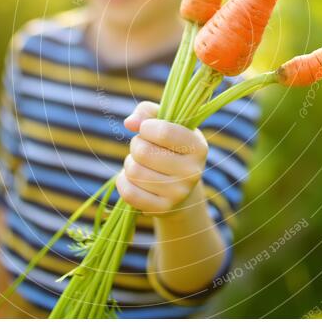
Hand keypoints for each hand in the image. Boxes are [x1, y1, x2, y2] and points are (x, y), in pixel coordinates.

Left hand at [117, 101, 207, 216]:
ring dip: (129, 163)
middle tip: (143, 148)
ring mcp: (179, 193)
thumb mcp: (166, 123)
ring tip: (140, 163)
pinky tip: (132, 178)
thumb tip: (129, 123)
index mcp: (198, 147)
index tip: (146, 128)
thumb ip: (147, 112)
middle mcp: (193, 172)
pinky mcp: (162, 209)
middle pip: (143, 151)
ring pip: (133, 171)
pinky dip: (123, 181)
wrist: (180, 187)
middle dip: (136, 145)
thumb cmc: (169, 147)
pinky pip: (129, 192)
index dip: (146, 127)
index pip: (164, 131)